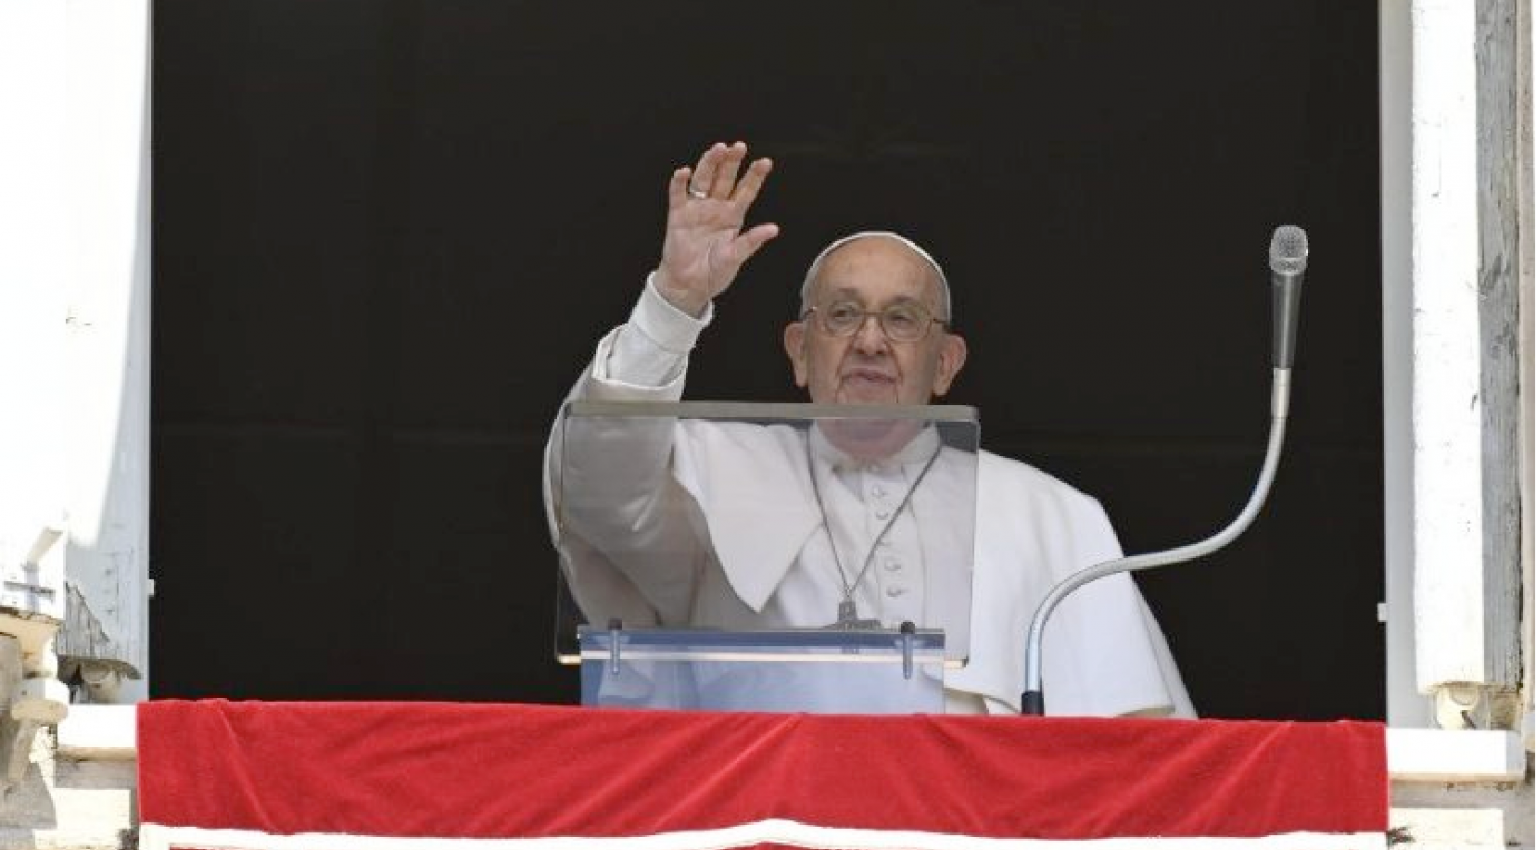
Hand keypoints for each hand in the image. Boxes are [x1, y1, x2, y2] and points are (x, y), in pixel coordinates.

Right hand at [654, 141, 779, 316]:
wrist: (689, 286)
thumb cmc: (714, 272)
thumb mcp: (735, 257)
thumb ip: (751, 242)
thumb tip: (773, 229)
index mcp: (733, 216)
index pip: (746, 191)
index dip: (755, 176)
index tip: (765, 162)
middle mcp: (716, 207)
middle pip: (725, 178)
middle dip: (732, 162)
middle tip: (739, 147)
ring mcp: (697, 209)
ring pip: (704, 180)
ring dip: (710, 164)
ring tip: (718, 150)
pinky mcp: (678, 215)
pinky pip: (678, 194)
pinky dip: (680, 183)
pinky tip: (684, 172)